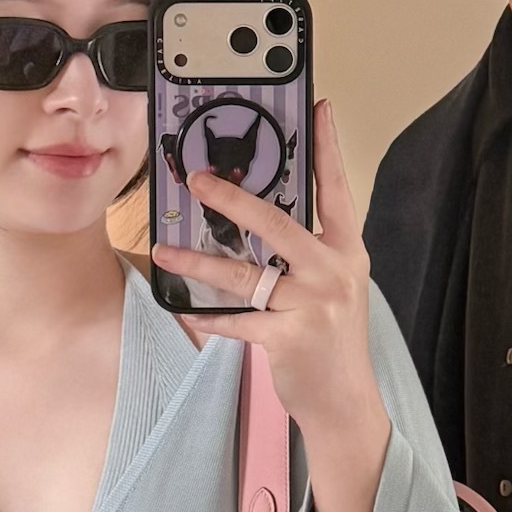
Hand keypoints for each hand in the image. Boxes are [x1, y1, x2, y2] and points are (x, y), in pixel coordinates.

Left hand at [173, 98, 390, 511]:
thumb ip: (310, 252)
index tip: (318, 106)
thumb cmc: (334, 340)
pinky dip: (208, 317)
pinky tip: (186, 311)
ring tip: (165, 251)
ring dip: (198, 263)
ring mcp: (311, 306)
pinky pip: (236, 321)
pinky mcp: (287, 339)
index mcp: (346, 251)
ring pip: (244, 275)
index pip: (337, 190)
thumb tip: (263, 215)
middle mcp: (331, 272)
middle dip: (233, 200)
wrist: (346, 405)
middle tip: (197, 179)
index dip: (326, 148)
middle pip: (277, 225)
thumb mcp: (336, 286)